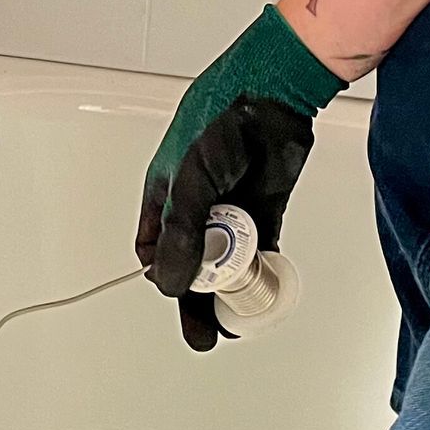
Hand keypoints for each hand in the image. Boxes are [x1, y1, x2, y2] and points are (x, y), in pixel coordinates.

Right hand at [137, 5, 343, 349]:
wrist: (274, 95)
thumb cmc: (221, 119)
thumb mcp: (190, 182)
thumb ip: (182, 236)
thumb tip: (170, 283)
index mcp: (166, 192)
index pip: (155, 247)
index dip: (161, 275)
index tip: (174, 296)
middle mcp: (196, 203)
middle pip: (190, 262)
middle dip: (193, 298)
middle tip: (202, 334)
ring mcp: (231, 207)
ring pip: (225, 261)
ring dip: (228, 291)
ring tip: (231, 322)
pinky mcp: (264, 208)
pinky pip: (259, 249)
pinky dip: (258, 272)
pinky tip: (259, 292)